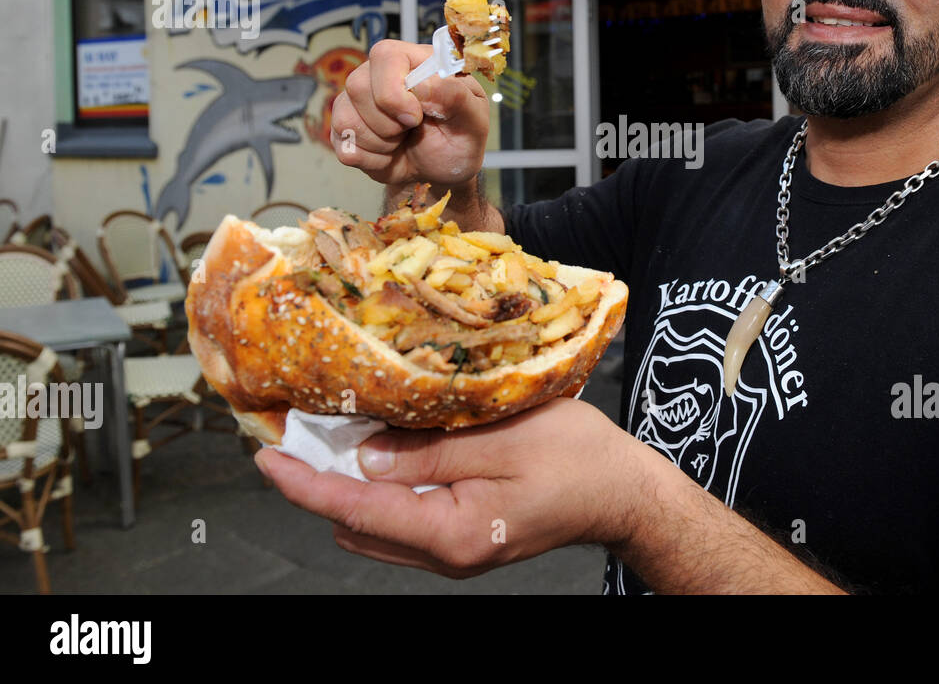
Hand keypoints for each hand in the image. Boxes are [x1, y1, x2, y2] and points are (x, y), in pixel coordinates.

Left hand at [254, 398, 647, 578]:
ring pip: (376, 526)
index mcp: (451, 533)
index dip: (305, 485)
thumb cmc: (577, 458)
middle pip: (357, 524)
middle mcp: (445, 554)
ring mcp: (454, 552)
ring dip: (349, 487)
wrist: (623, 493)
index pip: (356, 512)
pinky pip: (403, 520)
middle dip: (321, 483)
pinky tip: (383, 454)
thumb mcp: (502, 439)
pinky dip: (381, 491)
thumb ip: (428, 452)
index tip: (266, 458)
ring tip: (332, 438)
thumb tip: (363, 459)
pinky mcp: (464, 538)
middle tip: (297, 433)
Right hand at [331, 39, 488, 188]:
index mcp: (413, 61)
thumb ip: (455, 96)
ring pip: (345, 119)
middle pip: (357, 87)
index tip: (416, 117)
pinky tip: (389, 154)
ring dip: (381, 144)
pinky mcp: (346, 131)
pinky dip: (372, 161)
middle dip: (388, 123)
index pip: (385, 56)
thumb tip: (421, 85)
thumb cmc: (460, 137)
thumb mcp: (474, 119)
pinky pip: (344, 148)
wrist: (445, 169)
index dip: (394, 92)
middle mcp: (379, 75)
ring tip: (402, 141)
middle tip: (412, 129)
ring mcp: (357, 102)